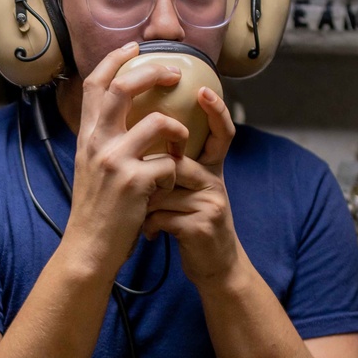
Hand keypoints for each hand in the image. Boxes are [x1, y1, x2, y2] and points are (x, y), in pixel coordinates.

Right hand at [63, 42, 189, 280]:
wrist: (89, 248)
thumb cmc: (96, 210)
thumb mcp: (91, 167)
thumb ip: (103, 140)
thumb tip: (121, 116)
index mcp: (87, 136)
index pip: (96, 83)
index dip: (115, 58)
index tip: (134, 45)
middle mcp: (97, 142)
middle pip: (125, 87)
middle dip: (154, 72)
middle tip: (174, 73)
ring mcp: (115, 161)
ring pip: (161, 122)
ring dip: (179, 132)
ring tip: (180, 148)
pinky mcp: (134, 183)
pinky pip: (169, 164)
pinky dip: (175, 174)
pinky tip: (166, 188)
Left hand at [142, 86, 242, 285]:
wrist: (214, 267)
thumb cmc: (190, 225)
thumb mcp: (187, 191)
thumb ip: (173, 166)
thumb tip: (141, 135)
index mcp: (210, 169)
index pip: (220, 133)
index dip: (216, 111)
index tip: (202, 89)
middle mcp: (215, 181)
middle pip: (174, 162)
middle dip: (149, 179)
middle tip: (137, 192)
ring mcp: (211, 203)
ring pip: (162, 188)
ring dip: (145, 205)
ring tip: (142, 219)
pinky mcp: (202, 226)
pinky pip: (162, 214)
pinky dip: (149, 225)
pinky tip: (148, 234)